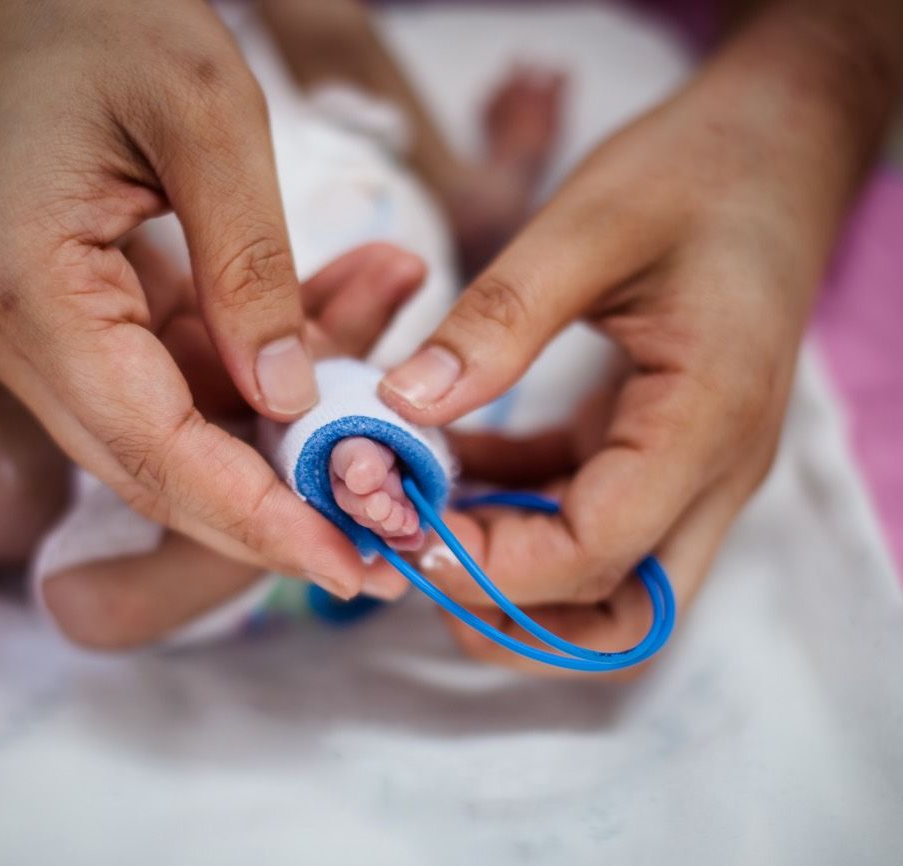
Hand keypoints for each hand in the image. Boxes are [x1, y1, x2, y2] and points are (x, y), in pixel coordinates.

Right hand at [0, 0, 373, 594]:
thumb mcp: (205, 116)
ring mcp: (43, 336)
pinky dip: (263, 356)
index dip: (254, 519)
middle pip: (157, 467)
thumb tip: (289, 399)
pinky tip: (342, 293)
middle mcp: (20, 339)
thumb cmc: (93, 19)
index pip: (153, 450)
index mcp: (32, 296)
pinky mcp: (75, 320)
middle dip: (278, 505)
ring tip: (388, 308)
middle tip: (385, 530)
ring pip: (179, 426)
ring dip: (289, 407)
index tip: (347, 563)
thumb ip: (250, 267)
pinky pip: (178, 374)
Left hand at [379, 2, 901, 670]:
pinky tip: (443, 470)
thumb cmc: (694, 175)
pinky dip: (514, 512)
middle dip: (506, 610)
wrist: (772, 150)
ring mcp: (687, 466)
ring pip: (604, 581)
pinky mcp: (656, 446)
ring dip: (511, 578)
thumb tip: (403, 405)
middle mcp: (709, 469)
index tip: (399, 528)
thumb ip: (498, 320)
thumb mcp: (586, 228)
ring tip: (417, 526)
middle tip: (406, 556)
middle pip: (616, 610)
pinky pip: (585, 514)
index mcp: (703, 421)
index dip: (491, 564)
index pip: (597, 551)